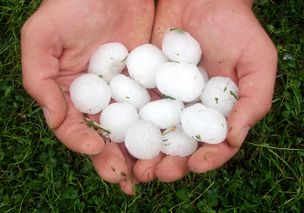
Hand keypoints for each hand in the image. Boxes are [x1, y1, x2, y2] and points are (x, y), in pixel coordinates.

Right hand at [21, 0, 153, 193]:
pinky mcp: (148, 84)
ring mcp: (124, 94)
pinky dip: (160, 128)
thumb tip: (53, 119)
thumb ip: (38, 79)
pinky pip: (153, 109)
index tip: (96, 148)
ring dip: (138, 153)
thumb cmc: (72, 5)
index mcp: (69, 94)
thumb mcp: (42, 37)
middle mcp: (97, 99)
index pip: (72, 127)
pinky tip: (168, 143)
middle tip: (126, 180)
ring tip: (149, 172)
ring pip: (131, 130)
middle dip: (113, 160)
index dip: (81, 142)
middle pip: (104, 136)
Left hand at [133, 0, 276, 181]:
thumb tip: (234, 139)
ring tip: (136, 168)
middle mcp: (190, 111)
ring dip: (145, 155)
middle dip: (169, 165)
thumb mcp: (257, 60)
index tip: (195, 165)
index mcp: (218, 112)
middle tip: (158, 174)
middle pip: (180, 147)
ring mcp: (165, 101)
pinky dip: (127, 127)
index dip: (207, 160)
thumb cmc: (235, 27)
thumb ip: (254, 100)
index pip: (214, 145)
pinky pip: (134, 110)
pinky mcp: (144, 87)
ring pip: (154, 135)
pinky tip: (119, 139)